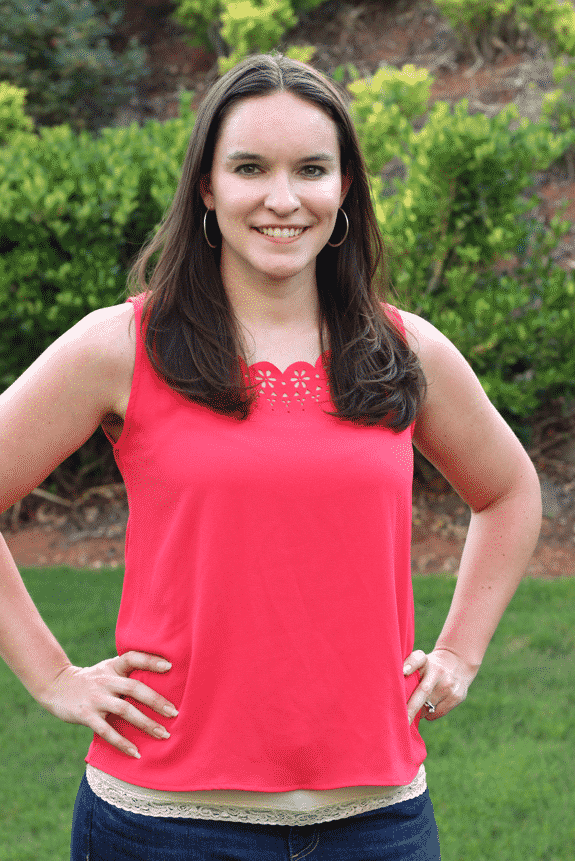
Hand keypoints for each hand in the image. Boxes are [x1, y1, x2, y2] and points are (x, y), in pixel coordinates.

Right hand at [36, 651, 177, 758]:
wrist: (57, 686)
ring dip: (146, 723)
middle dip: (156, 701)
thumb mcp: (107, 669)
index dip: (151, 660)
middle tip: (175, 713)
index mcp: (113, 666)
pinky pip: (107, 731)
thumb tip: (162, 677)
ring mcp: (96, 698)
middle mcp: (105, 680)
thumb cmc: (92, 679)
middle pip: (135, 688)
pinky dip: (122, 743)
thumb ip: (127, 672)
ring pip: (124, 710)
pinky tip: (135, 752)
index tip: (170, 666)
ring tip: (163, 734)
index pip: (133, 658)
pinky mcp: (86, 715)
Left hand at [403, 648, 479, 724]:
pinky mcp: (457, 697)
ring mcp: (449, 685)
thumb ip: (406, 670)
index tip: (403, 671)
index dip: (410, 665)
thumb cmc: (428, 666)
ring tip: (416, 705)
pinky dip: (428, 713)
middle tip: (402, 722)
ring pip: (428, 707)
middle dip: (411, 708)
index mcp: (424, 660)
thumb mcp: (419, 662)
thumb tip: (394, 690)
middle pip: (423, 691)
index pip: (418, 659)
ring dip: (418, 711)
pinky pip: (436, 713)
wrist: (457, 662)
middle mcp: (438, 671)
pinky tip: (431, 704)